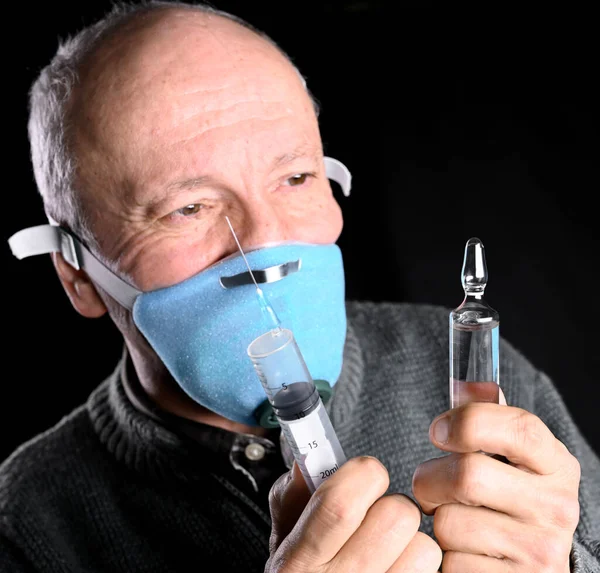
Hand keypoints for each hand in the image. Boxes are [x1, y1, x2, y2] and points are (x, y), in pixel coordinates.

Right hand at [266, 456, 441, 571]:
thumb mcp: (283, 539)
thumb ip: (293, 494)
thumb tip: (315, 458)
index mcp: (300, 560)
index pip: (342, 502)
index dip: (364, 474)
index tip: (363, 475)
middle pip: (397, 516)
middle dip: (391, 504)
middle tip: (375, 514)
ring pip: (425, 546)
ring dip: (410, 539)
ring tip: (387, 547)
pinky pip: (432, 572)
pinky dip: (419, 564)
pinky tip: (396, 567)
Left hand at [412, 399, 580, 571]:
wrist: (533, 565)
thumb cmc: (510, 498)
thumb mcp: (511, 456)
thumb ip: (487, 416)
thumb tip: (463, 386)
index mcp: (556, 465)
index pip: (519, 428)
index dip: (467, 423)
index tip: (438, 431)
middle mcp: (557, 508)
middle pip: (468, 476)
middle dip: (430, 478)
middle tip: (430, 484)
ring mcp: (540, 553)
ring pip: (450, 523)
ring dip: (435, 520)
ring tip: (452, 519)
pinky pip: (449, 563)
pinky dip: (443, 556)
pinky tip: (463, 550)